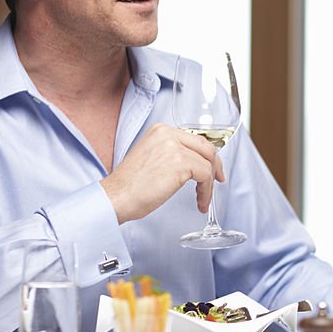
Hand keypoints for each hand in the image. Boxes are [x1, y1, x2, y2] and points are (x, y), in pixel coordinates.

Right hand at [100, 123, 224, 223]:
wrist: (116, 197)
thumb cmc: (130, 185)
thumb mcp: (151, 158)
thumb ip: (171, 153)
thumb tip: (193, 161)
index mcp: (160, 130)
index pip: (194, 139)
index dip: (206, 155)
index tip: (211, 168)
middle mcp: (168, 134)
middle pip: (206, 147)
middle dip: (215, 166)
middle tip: (216, 180)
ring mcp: (175, 147)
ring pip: (207, 163)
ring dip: (209, 184)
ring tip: (202, 198)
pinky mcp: (181, 163)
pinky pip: (205, 176)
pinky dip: (206, 192)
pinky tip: (200, 201)